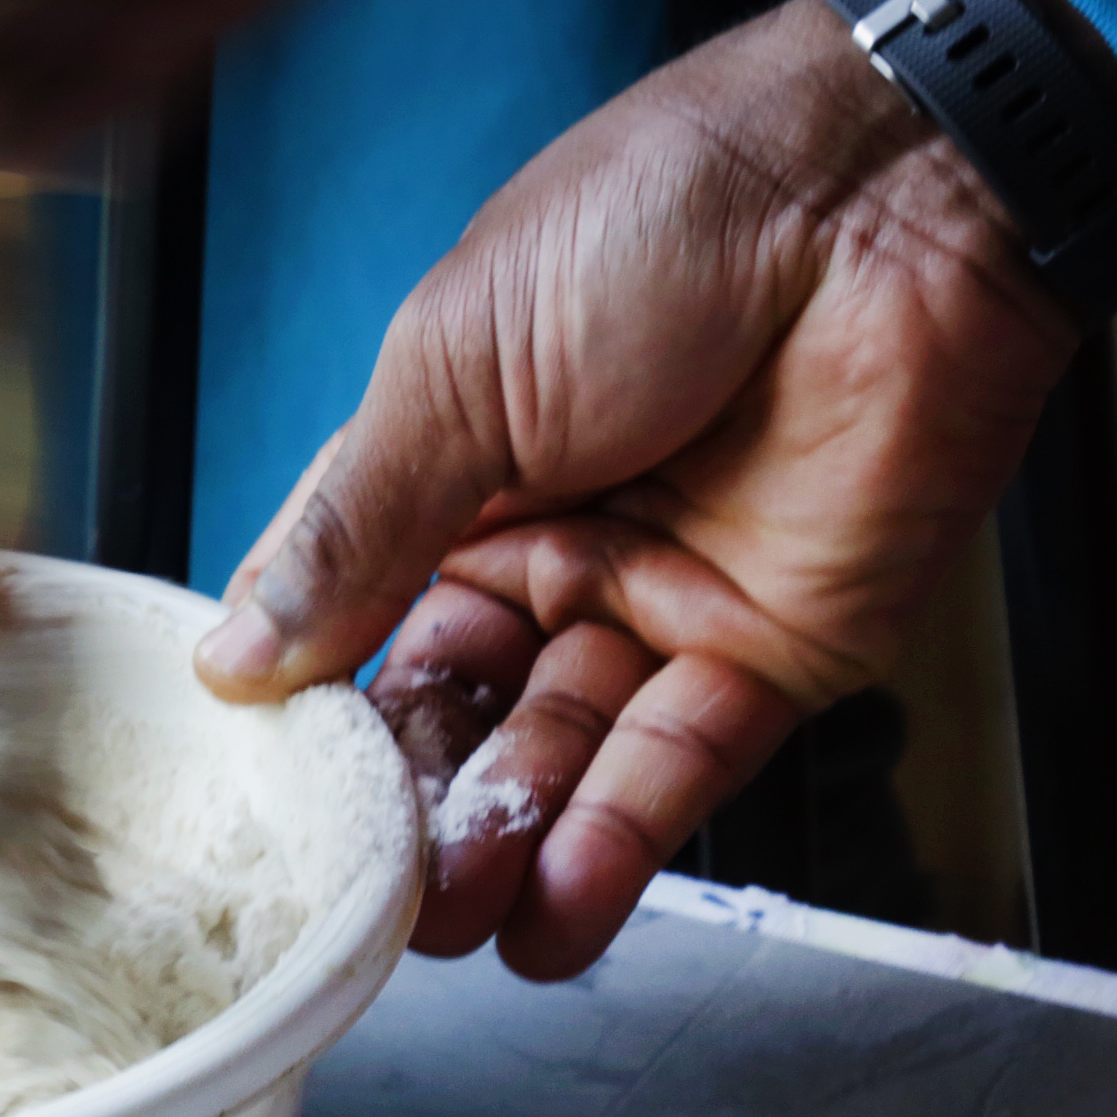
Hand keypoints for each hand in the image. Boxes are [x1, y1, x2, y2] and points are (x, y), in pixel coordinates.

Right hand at [193, 0, 1081, 978]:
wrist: (880, 195)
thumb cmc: (659, 221)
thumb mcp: (456, 367)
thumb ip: (357, 525)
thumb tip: (237, 651)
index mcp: (454, 458)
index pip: (352, 609)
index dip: (307, 703)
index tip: (263, 795)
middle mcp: (550, 537)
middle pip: (455, 705)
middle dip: (408, 803)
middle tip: (364, 893)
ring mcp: (661, 598)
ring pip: (560, 753)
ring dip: (504, 844)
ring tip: (452, 921)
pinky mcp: (774, 647)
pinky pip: (680, 764)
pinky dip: (620, 841)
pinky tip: (558, 907)